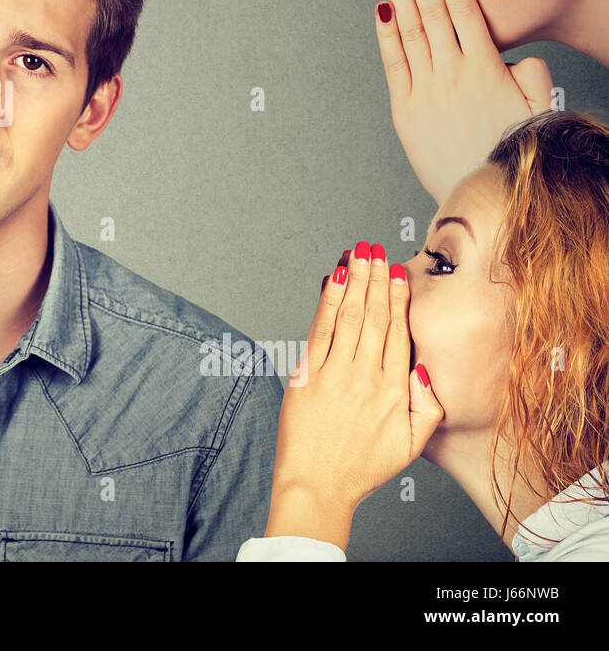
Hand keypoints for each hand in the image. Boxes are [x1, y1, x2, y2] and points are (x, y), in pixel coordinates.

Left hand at [264, 241, 442, 548]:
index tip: (397, 273)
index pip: (397, 332)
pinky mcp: (307, 377)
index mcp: (395, 391)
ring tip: (358, 254)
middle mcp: (366, 377)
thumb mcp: (412, 444)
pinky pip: (320, 330)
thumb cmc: (361, 467)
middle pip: (374, 316)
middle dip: (375, 278)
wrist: (317, 485)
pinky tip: (332, 280)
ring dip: (354, 281)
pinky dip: (327, 302)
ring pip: (349, 317)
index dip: (397, 298)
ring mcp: (335, 375)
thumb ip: (428, 406)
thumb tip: (424, 370)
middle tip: (376, 250)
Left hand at [376, 0, 552, 204]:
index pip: (467, 12)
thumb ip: (532, 76)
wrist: (485, 195)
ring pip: (413, 31)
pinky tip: (382, 9)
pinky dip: (387, 35)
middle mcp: (455, 73)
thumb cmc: (514, 154)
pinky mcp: (406, 111)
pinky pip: (394, 64)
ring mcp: (427, 91)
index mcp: (489, 69)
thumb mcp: (538, 110)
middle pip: (435, 13)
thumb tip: (517, 57)